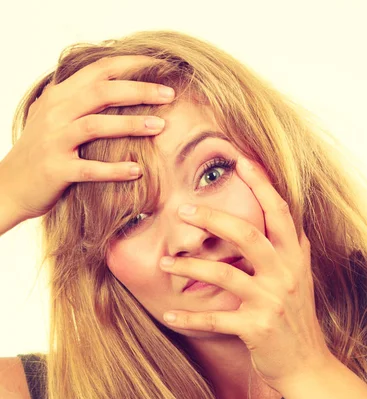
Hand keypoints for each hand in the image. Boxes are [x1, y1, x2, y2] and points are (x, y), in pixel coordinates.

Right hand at [0, 55, 174, 220]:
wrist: (11, 185)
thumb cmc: (41, 151)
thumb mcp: (56, 117)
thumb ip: (80, 100)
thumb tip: (116, 86)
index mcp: (60, 96)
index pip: (99, 70)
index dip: (131, 65)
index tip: (161, 66)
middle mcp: (56, 113)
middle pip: (102, 92)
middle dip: (139, 90)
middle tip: (170, 94)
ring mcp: (54, 141)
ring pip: (95, 125)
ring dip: (130, 124)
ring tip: (159, 126)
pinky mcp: (56, 169)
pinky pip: (89, 169)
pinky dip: (114, 169)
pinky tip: (136, 170)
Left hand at [159, 156, 333, 393]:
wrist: (307, 365)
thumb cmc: (298, 319)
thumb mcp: (301, 278)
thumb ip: (293, 248)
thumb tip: (288, 216)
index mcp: (294, 257)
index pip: (279, 212)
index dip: (261, 184)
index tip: (239, 159)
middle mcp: (285, 274)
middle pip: (247, 235)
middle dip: (214, 218)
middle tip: (183, 209)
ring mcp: (271, 301)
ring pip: (225, 275)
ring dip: (190, 268)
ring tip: (165, 262)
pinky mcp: (256, 328)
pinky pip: (215, 319)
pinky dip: (189, 317)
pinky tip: (167, 313)